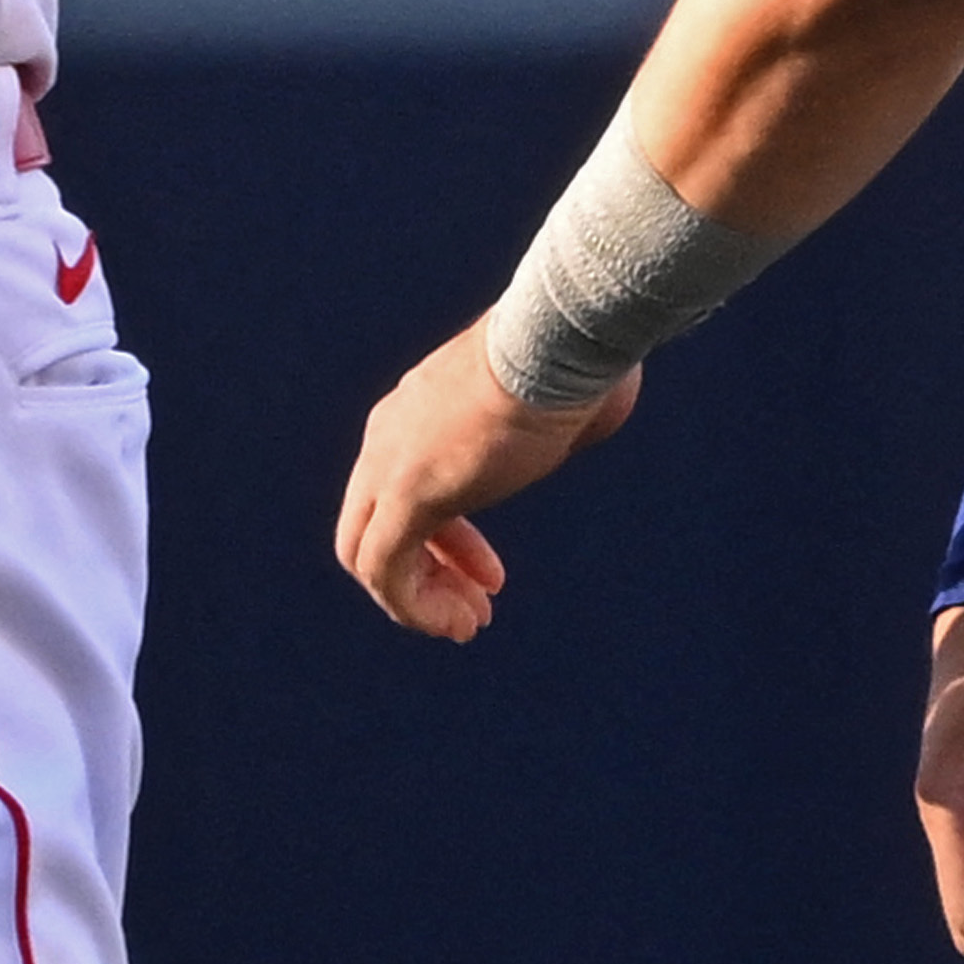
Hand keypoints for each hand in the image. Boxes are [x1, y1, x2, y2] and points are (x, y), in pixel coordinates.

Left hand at [332, 320, 638, 639]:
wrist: (561, 339)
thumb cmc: (572, 361)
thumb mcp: (553, 394)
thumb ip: (554, 415)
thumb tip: (592, 411)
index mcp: (416, 410)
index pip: (404, 491)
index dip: (447, 542)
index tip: (491, 574)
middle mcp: (388, 436)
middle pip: (376, 525)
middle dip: (427, 572)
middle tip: (475, 607)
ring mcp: (391, 464)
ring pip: (371, 555)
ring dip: (419, 601)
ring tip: (467, 625)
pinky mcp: (407, 493)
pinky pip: (385, 570)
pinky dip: (414, 608)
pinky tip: (457, 622)